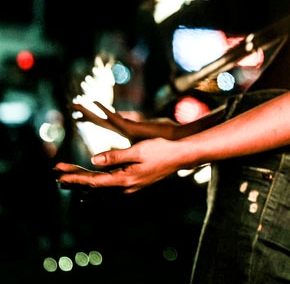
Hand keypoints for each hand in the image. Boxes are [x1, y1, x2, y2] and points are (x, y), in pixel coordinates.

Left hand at [54, 137, 183, 192]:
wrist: (182, 156)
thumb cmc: (162, 149)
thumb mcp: (138, 149)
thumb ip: (115, 156)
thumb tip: (94, 160)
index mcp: (125, 179)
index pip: (93, 181)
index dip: (75, 177)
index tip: (59, 174)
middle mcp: (125, 187)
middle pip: (94, 186)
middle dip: (74, 179)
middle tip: (55, 173)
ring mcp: (129, 187)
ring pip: (100, 188)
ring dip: (82, 183)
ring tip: (65, 181)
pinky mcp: (133, 183)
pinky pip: (109, 188)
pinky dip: (95, 187)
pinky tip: (90, 190)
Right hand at [72, 101, 178, 141]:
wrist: (174, 141)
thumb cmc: (164, 136)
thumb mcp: (148, 127)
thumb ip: (138, 122)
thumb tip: (131, 117)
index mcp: (125, 131)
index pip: (103, 122)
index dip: (90, 118)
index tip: (78, 115)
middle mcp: (122, 130)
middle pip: (99, 120)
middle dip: (85, 114)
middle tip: (71, 107)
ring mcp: (125, 129)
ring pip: (103, 119)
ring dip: (90, 111)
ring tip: (76, 105)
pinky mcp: (131, 128)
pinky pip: (114, 118)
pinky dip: (104, 109)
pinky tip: (96, 102)